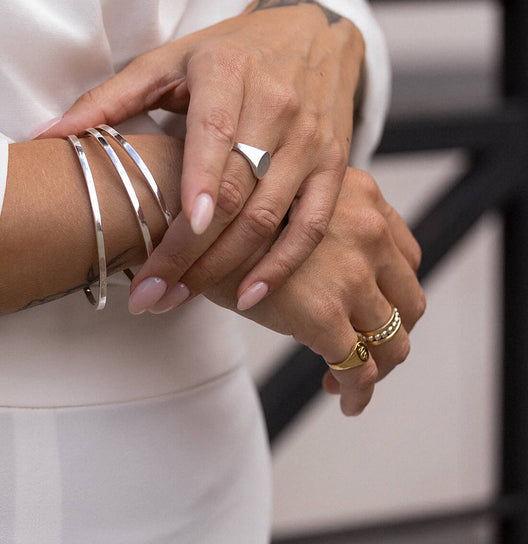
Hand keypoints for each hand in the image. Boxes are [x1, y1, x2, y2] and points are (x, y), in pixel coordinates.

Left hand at [39, 0, 364, 312]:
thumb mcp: (168, 60)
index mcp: (230, 71)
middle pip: (237, 189)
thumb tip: (47, 135)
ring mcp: (311, 140)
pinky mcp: (335, 166)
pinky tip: (248, 296)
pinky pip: (313, 224)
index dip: (201, 180)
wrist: (312, 33)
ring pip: (271, 216)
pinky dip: (284, 264)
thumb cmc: (230, 51)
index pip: (217, 132)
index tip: (185, 227)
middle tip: (149, 294)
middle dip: (192, 249)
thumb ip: (110, 97)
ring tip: (179, 300)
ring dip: (226, 267)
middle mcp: (278, 106)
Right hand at [207, 167, 424, 414]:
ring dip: (377, 367)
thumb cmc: (227, 207)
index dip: (392, 292)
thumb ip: (319, 221)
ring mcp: (351, 275)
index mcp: (363, 198)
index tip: (371, 313)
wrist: (190, 215)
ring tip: (349, 381)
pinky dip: (356, 392)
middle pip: (408, 302)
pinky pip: (358, 369)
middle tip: (367, 353)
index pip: (405, 258)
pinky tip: (343, 400)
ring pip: (392, 341)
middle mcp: (369, 232)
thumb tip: (322, 259)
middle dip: (392, 335)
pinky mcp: (324, 315)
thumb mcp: (288, 198)